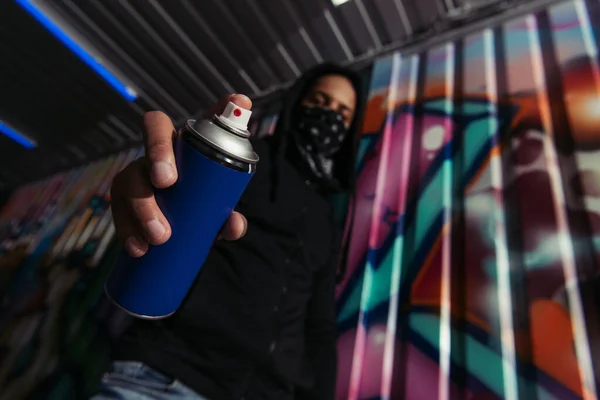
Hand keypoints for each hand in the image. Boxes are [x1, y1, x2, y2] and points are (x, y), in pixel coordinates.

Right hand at [110, 94, 251, 257]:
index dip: (214, 108)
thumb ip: (227, 214)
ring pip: (129, 179)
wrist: (172, 237)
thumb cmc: (198, 210)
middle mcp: (159, 154)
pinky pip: (118, 212)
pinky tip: (138, 248)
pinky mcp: (120, 205)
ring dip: (142, 207)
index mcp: (187, 148)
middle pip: (153, 137)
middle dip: (158, 153)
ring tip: (159, 237)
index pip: (207, 117)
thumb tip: (234, 225)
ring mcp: (136, 177)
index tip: (236, 104)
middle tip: (167, 183)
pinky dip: (128, 231)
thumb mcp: (215, 210)